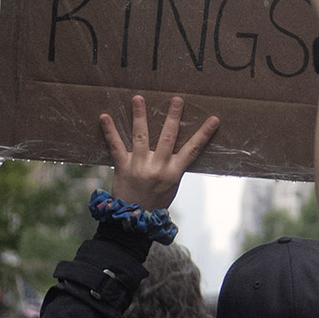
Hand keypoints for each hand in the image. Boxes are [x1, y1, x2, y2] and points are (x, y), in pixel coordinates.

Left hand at [99, 92, 218, 211]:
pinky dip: (109, 131)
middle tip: (177, 99)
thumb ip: (174, 167)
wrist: (134, 220)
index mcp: (174, 172)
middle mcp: (158, 167)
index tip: (213, 119)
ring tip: (138, 98)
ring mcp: (139, 166)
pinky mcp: (122, 167)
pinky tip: (104, 117)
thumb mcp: (171, 186)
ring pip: (141, 136)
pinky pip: (116, 146)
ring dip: (139, 115)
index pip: (193, 150)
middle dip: (173, 117)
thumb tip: (178, 147)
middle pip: (167, 137)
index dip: (204, 134)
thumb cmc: (155, 202)